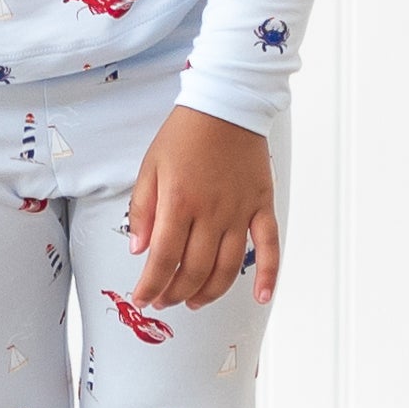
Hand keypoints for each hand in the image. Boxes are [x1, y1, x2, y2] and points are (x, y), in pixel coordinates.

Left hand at [123, 107, 281, 308]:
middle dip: (175, 293)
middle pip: (193, 270)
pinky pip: (269, 247)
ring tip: (193, 302)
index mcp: (179, 202)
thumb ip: (143, 210)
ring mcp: (239, 212)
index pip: (162, 259)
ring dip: (209, 293)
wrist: (225, 105)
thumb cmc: (185, 134)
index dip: (150, 285)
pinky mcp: (261, 207)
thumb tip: (139, 249)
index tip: (142, 297)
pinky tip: (262, 296)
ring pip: (226, 268)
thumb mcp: (150, 167)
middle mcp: (211, 212)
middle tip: (163, 300)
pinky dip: (269, 275)